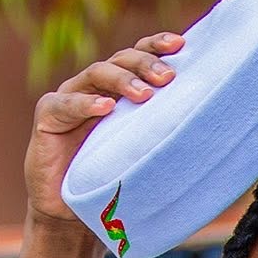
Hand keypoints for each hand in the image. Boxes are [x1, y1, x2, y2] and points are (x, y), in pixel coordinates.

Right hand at [24, 31, 185, 225]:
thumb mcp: (141, 154)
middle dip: (145, 64)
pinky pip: (65, 105)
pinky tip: (105, 107)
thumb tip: (210, 133)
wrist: (69, 212)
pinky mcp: (47, 117)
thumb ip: (160, 136)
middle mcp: (93, 87)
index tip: (181, 45)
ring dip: (122, 81)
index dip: (156, 46)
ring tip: (144, 95)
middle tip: (168, 78)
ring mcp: (68, 98)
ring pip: (96, 74)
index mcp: (116, 90)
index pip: (137, 57)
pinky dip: (85, 104)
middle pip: (120, 60)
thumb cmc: (110, 182)